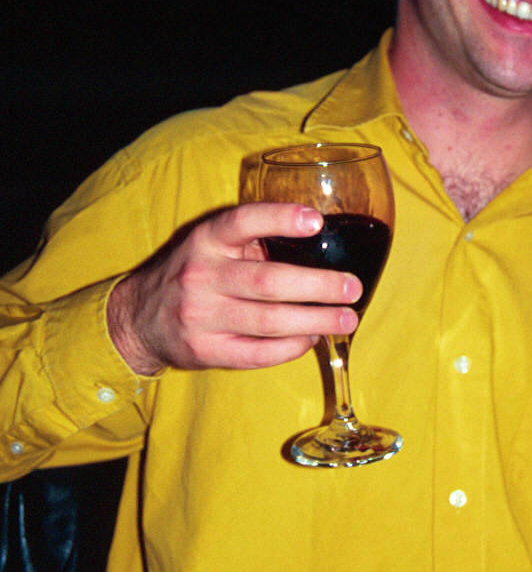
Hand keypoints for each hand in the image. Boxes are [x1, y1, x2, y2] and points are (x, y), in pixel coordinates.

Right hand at [107, 204, 361, 375]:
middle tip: (352, 288)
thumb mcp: (213, 246)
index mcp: (207, 240)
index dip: (280, 218)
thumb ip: (254, 242)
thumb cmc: (195, 274)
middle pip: (268, 281)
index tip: (316, 221)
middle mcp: (201, 275)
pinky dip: (292, 347)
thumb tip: (323, 247)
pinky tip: (312, 339)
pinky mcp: (206, 350)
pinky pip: (258, 353)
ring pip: (269, 320)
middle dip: (318, 286)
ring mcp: (202, 316)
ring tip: (346, 319)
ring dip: (315, 321)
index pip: (242, 222)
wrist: (140, 317)